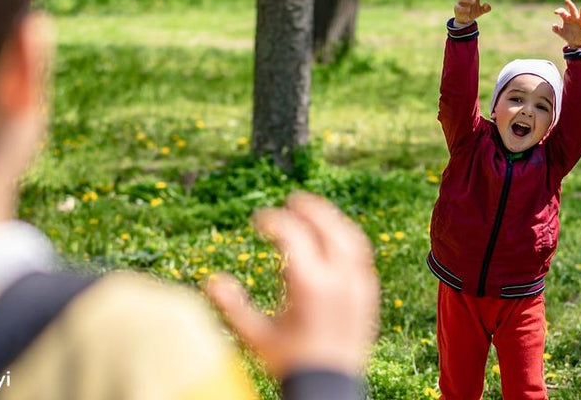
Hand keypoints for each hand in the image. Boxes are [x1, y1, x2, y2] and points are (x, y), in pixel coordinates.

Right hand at [206, 192, 378, 377]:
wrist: (330, 387)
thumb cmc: (291, 363)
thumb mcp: (256, 336)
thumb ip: (233, 307)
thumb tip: (211, 280)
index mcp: (310, 284)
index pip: (293, 234)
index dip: (273, 220)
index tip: (258, 220)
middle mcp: (339, 279)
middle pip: (328, 226)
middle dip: (309, 208)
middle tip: (292, 200)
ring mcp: (359, 285)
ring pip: (351, 237)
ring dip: (331, 219)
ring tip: (314, 213)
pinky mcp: (369, 294)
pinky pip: (362, 255)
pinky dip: (346, 238)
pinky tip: (334, 239)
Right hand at [453, 0, 491, 25]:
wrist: (464, 20)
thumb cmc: (472, 12)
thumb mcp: (481, 11)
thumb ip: (486, 9)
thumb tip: (487, 5)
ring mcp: (461, 2)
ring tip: (474, 1)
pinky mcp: (457, 8)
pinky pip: (459, 7)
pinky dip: (463, 8)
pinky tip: (468, 10)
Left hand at [552, 0, 580, 48]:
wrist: (575, 42)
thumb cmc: (568, 34)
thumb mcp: (561, 32)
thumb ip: (556, 29)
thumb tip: (554, 25)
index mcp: (567, 18)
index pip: (563, 12)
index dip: (559, 11)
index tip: (555, 12)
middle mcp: (574, 18)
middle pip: (572, 10)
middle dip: (570, 5)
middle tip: (567, 0)